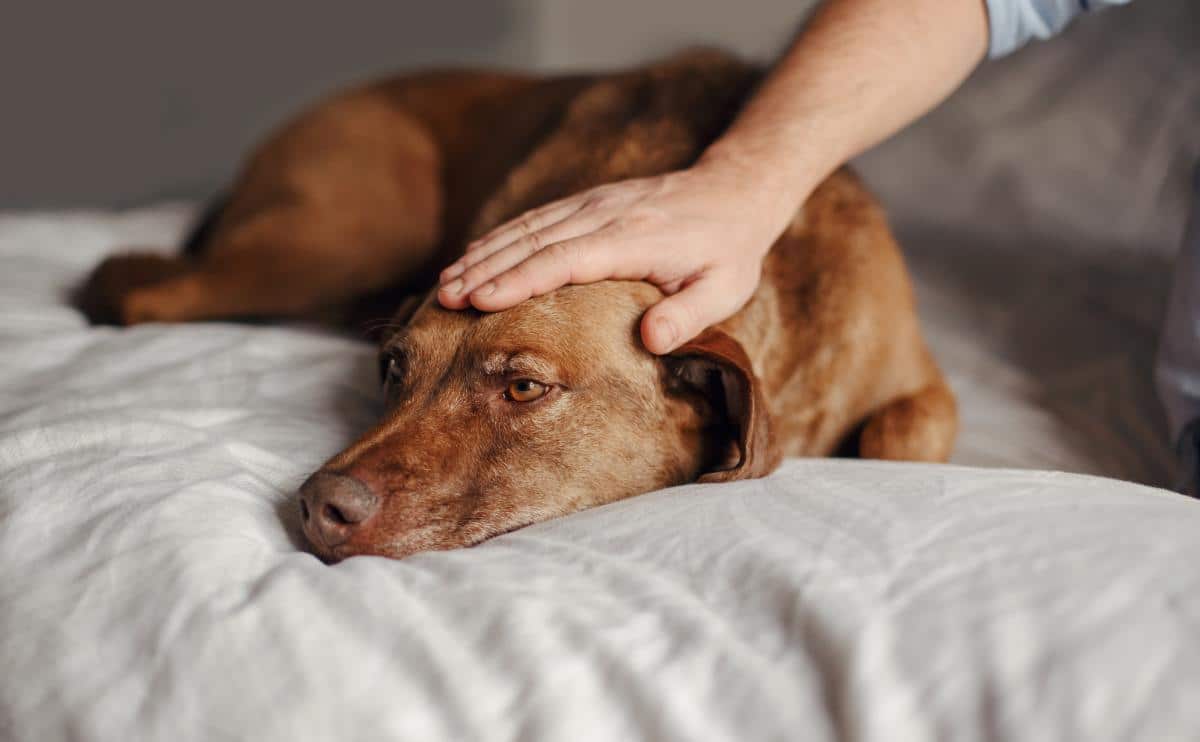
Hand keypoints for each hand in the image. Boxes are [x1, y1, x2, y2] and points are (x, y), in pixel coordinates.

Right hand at [437, 160, 792, 353]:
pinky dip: (501, 238)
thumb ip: (689, 315)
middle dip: (485, 270)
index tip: (480, 301)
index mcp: (633, 239)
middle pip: (533, 242)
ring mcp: (593, 203)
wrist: (734, 190)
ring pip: (527, 227)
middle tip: (445, 299)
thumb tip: (651, 341)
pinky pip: (536, 219)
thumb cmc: (729, 251)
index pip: (564, 260)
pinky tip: (475, 256)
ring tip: (446, 284)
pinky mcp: (588, 201)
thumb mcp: (725, 289)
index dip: (519, 280)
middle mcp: (604, 215)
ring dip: (484, 254)